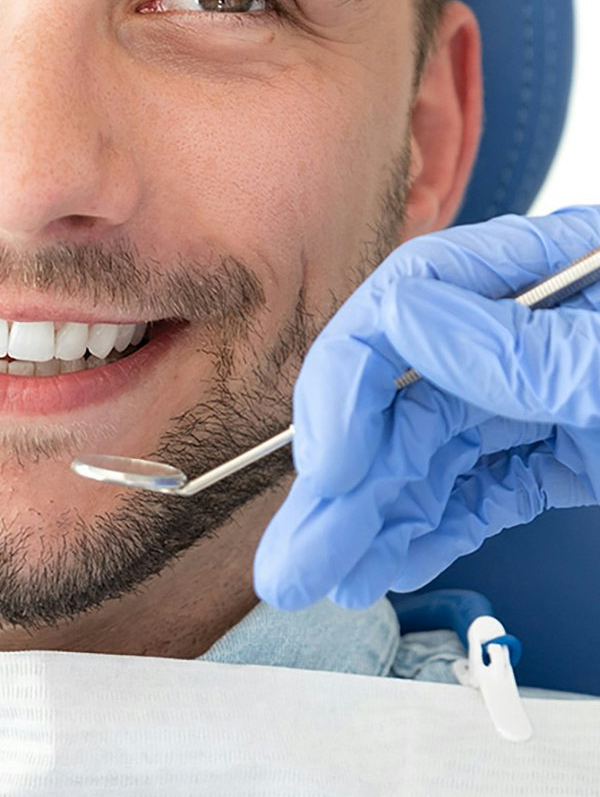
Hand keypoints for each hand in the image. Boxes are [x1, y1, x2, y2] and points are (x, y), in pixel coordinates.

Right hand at [254, 206, 599, 610]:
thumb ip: (521, 344)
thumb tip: (402, 320)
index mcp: (540, 273)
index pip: (402, 308)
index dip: (347, 386)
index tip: (328, 464)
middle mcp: (522, 334)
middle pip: (397, 401)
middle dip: (339, 487)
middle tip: (293, 555)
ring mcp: (536, 395)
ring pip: (424, 460)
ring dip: (369, 525)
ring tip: (319, 576)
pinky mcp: (556, 452)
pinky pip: (476, 493)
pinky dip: (431, 532)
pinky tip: (384, 562)